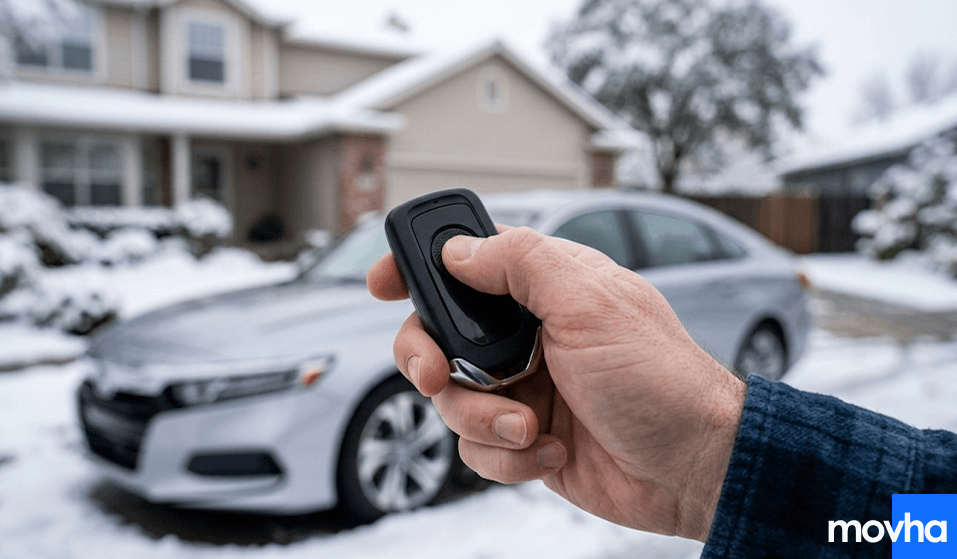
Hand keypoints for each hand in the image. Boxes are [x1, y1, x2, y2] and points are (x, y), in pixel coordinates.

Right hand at [367, 226, 745, 541]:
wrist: (694, 470)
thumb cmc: (660, 380)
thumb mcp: (591, 304)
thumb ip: (520, 265)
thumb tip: (458, 250)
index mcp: (546, 286)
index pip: (467, 260)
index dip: (418, 265)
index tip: (381, 282)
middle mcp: (528, 334)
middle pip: (437, 334)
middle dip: (428, 358)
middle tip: (440, 375)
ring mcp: (524, 387)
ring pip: (450, 398)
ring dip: (482, 419)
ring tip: (532, 429)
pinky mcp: (525, 437)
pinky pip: (476, 447)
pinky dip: (506, 456)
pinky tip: (553, 453)